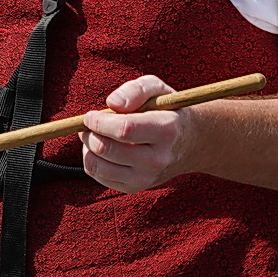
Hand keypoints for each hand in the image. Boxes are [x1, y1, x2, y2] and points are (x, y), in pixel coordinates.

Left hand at [79, 75, 198, 193]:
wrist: (189, 143)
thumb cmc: (166, 110)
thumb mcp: (157, 89)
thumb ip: (135, 90)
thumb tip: (112, 103)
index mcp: (166, 130)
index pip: (124, 129)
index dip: (99, 121)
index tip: (90, 115)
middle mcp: (157, 159)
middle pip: (107, 149)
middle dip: (89, 133)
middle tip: (88, 123)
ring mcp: (146, 178)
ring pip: (97, 166)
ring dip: (87, 147)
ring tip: (95, 135)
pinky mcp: (134, 188)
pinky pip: (98, 175)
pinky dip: (92, 160)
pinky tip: (103, 148)